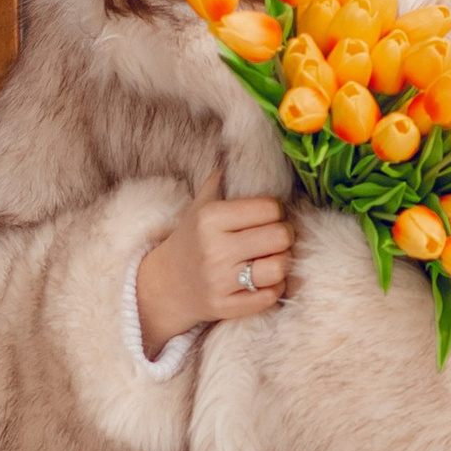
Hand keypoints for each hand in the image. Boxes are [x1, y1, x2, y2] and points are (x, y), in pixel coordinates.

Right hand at [137, 165, 296, 358]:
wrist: (168, 284)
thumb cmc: (194, 237)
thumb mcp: (202, 204)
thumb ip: (224, 178)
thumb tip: (246, 142)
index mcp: (211, 218)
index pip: (270, 208)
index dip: (276, 211)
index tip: (267, 216)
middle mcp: (215, 249)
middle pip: (280, 236)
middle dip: (282, 236)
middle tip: (273, 238)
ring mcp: (221, 281)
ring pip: (280, 267)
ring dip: (281, 262)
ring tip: (270, 258)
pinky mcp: (226, 307)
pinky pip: (272, 296)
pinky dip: (275, 288)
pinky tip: (264, 280)